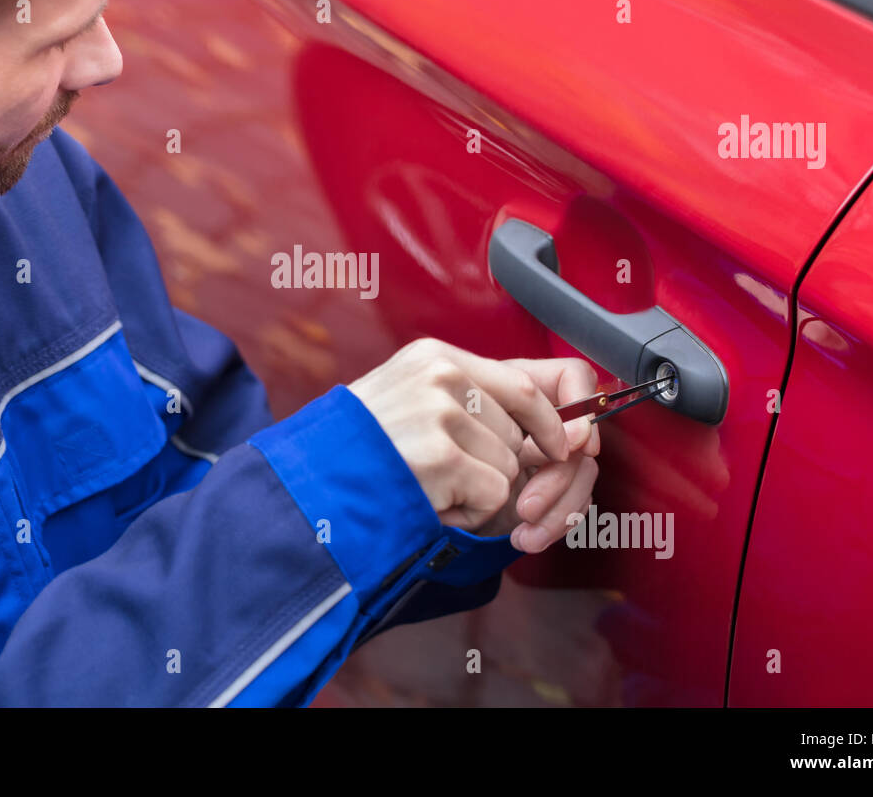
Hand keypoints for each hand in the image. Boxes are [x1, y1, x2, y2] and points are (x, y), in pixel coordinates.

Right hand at [346, 338, 598, 542]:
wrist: (307, 484)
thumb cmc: (358, 452)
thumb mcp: (409, 402)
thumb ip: (472, 404)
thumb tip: (564, 430)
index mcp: (435, 358)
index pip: (525, 384)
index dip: (552, 422)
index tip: (560, 447)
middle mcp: (442, 377)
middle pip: (518, 434)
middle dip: (498, 468)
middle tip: (448, 479)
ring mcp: (440, 414)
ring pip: (508, 467)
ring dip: (478, 493)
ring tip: (427, 486)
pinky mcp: (441, 457)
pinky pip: (492, 495)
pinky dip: (468, 513)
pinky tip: (429, 502)